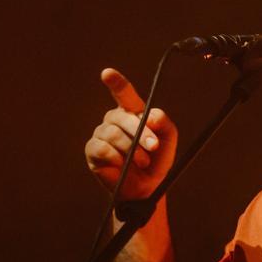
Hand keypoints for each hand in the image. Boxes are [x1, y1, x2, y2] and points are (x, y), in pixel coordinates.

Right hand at [84, 68, 177, 200]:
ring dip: (131, 149)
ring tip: (142, 162)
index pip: (122, 93)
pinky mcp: (93, 150)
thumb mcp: (168, 139)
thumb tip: (151, 116)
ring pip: (113, 133)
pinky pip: (102, 148)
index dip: (115, 82)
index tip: (107, 73)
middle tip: (153, 147)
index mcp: (131, 112)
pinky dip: (115, 157)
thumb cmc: (156, 160)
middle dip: (141, 132)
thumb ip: (164, 123)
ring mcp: (101, 134)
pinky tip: (121, 165)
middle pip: (123, 117)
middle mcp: (114, 120)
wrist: (146, 187)